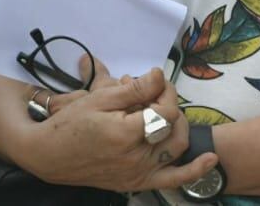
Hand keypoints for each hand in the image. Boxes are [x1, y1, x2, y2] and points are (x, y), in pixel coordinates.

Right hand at [20, 65, 213, 192]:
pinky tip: (210, 160)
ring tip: (160, 113)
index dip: (165, 92)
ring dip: (177, 126)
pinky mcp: (136, 183)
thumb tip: (160, 76)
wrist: (49, 154)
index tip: (152, 82)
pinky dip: (193, 171)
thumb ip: (134, 89)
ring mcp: (137, 173)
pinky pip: (172, 180)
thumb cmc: (72, 123)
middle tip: (152, 96)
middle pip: (174, 126)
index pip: (166, 110)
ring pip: (177, 147)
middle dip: (169, 105)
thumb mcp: (100, 98)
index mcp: (126, 134)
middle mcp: (135, 158)